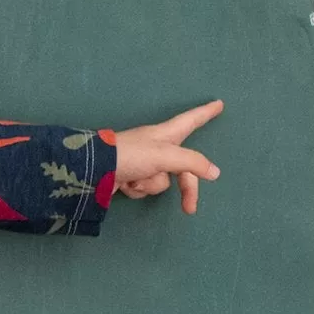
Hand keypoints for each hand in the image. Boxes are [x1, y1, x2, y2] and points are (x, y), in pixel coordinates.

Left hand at [110, 99, 223, 213]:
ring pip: (161, 181)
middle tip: (189, 209)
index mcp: (167, 134)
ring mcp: (144, 163)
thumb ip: (192, 163)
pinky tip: (125, 184)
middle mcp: (158, 147)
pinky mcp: (131, 177)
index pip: (192, 120)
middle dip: (186, 189)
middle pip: (183, 168)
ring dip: (149, 185)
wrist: (95, 170)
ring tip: (134, 178)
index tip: (218, 104)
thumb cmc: (132, 155)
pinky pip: (144, 188)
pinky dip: (137, 190)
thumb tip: (215, 173)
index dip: (205, 113)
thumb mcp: (166, 156)